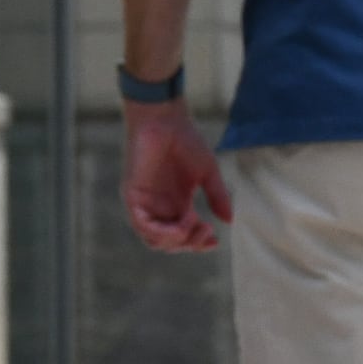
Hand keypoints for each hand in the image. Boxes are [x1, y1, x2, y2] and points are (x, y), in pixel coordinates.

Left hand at [123, 104, 232, 252]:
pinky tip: (180, 225)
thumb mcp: (208, 173)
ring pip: (154, 239)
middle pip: (169, 243)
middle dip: (190, 243)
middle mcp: (159, 207)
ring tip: (195, 226)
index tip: (216, 241)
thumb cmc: (186, 140)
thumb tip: (229, 221)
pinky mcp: (132, 195)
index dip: (198, 243)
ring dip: (177, 240)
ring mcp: (144, 203)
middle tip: (207, 230)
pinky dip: (161, 232)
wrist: (164, 120)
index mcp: (176, 203)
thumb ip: (217, 197)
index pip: (183, 235)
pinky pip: (142, 224)